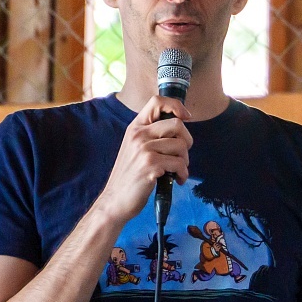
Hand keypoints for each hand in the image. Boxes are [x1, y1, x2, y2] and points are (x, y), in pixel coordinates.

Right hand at [93, 97, 191, 226]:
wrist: (115, 200)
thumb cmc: (129, 176)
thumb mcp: (134, 148)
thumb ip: (151, 136)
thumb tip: (179, 128)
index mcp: (135, 128)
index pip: (156, 102)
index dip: (176, 106)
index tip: (186, 117)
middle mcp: (138, 135)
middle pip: (177, 124)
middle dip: (187, 141)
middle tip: (181, 155)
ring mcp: (144, 149)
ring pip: (182, 146)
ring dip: (185, 161)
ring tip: (177, 171)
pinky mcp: (150, 165)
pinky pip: (179, 164)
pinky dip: (183, 174)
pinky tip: (177, 180)